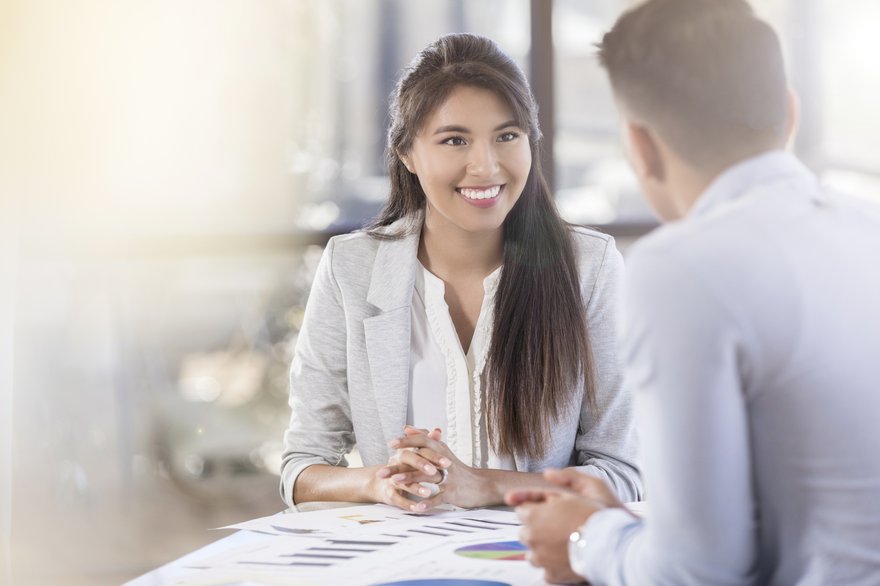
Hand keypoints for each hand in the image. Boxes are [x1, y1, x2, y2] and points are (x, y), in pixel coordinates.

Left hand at [383, 427, 489, 510]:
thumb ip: (424, 439)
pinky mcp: (454, 492)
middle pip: (419, 460)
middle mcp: (444, 461)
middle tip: (382, 471)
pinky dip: (428, 502)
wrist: (483, 485)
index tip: (391, 443)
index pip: (422, 441)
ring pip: (427, 477)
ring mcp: (449, 477)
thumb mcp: (442, 451)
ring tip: (393, 483)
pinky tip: (416, 507)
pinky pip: (439, 497)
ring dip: (409, 479)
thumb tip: (406, 427)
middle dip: (399, 465)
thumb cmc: (459, 470)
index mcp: (441, 450)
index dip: (407, 442)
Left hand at [506, 469, 624, 584]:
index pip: (521, 510)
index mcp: (533, 516)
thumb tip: (547, 474)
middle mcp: (532, 538)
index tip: (548, 511)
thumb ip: (560, 480)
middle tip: (556, 526)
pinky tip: (565, 557)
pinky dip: (552, 564)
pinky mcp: (551, 574)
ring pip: (532, 552)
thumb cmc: (594, 517)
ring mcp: (540, 558)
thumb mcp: (578, 490)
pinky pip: (544, 569)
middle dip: (536, 528)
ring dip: (542, 547)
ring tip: (561, 542)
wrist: (610, 545)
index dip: (535, 509)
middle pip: (524, 532)